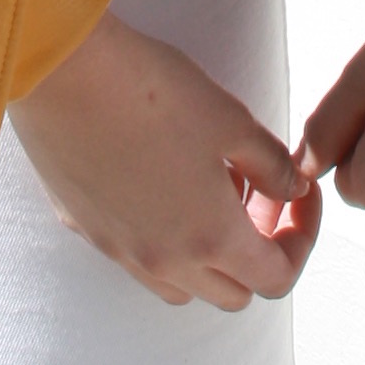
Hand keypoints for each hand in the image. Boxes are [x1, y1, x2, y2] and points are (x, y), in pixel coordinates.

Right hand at [8, 11, 321, 309]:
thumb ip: (272, 165)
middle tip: (258, 193)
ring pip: (182, 285)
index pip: (276, 277)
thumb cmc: (153, 90)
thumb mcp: (232, 121)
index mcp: (210, 239)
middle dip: (257, 251)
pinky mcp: (84, 229)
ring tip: (209, 189)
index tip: (301, 196)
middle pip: (232, 292)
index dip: (300, 238)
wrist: (63, 71)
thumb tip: (293, 189)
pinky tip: (160, 179)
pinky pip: (136, 256)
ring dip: (208, 255)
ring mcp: (119, 251)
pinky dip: (162, 238)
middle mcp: (164, 261)